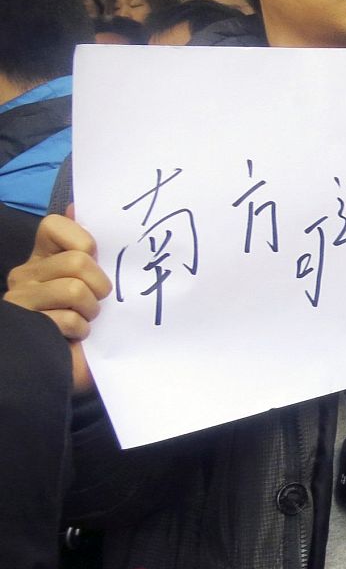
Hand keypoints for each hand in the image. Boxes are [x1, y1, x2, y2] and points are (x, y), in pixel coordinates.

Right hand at [4, 208, 109, 392]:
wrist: (68, 365)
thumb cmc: (86, 320)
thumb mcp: (93, 280)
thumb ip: (86, 247)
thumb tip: (76, 203)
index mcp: (42, 257)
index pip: (55, 225)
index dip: (83, 240)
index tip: (94, 258)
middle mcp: (26, 274)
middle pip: (77, 261)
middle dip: (99, 284)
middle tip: (97, 301)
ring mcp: (22, 300)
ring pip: (73, 290)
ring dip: (91, 310)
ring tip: (86, 321)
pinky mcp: (27, 326)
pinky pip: (69, 320)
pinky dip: (81, 331)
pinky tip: (73, 337)